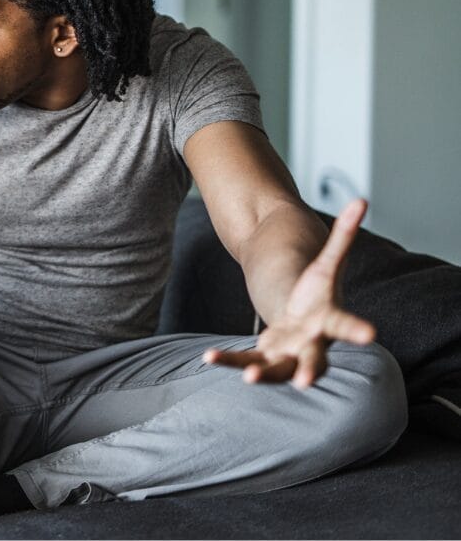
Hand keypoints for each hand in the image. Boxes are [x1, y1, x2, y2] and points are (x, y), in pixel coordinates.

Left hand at [205, 199, 375, 387]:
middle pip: (316, 359)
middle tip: (307, 381)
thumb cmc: (316, 290)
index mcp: (328, 319)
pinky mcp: (266, 359)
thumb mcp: (324, 262)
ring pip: (278, 370)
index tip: (371, 334)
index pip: (345, 323)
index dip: (356, 329)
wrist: (300, 315)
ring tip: (249, 378)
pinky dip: (229, 360)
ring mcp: (290, 355)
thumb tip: (362, 199)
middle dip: (312, 370)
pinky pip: (247, 362)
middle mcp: (312, 344)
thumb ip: (342, 236)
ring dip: (263, 374)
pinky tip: (208, 356)